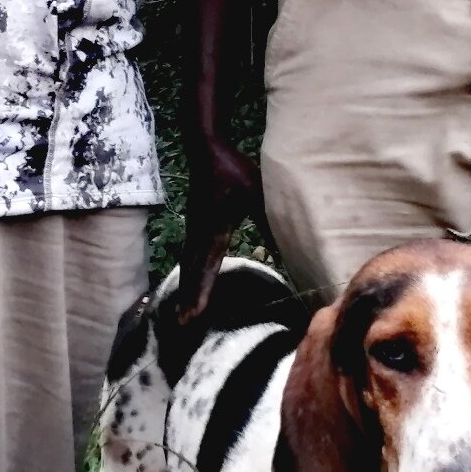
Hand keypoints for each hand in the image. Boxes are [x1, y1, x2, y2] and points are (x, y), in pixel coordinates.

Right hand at [180, 141, 262, 323]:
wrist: (206, 148)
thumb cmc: (234, 170)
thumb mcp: (257, 194)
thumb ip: (269, 220)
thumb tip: (287, 245)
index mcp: (215, 229)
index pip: (207, 266)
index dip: (202, 291)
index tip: (195, 313)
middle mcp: (200, 232)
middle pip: (193, 271)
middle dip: (189, 297)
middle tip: (183, 323)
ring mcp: (194, 228)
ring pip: (188, 264)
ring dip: (186, 287)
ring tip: (183, 310)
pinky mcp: (194, 223)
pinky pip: (189, 254)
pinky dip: (188, 272)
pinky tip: (189, 279)